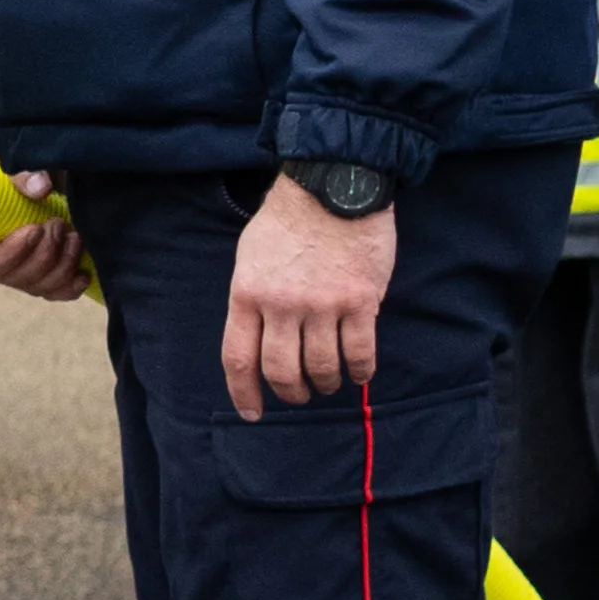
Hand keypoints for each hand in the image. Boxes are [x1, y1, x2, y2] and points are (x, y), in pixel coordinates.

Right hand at [0, 135, 90, 299]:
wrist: (19, 162)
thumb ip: (17, 169)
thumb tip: (41, 186)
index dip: (9, 254)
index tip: (33, 229)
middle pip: (12, 278)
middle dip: (43, 255)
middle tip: (59, 223)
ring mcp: (11, 268)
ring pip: (36, 287)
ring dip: (61, 264)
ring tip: (74, 235)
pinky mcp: (35, 272)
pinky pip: (53, 292)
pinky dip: (70, 284)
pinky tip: (83, 270)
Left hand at [224, 175, 393, 413]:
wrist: (333, 186)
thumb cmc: (288, 220)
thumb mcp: (250, 256)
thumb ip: (252, 297)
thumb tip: (259, 335)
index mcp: (247, 294)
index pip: (238, 357)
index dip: (244, 392)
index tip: (252, 412)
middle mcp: (281, 305)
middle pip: (281, 370)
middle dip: (291, 392)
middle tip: (300, 395)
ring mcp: (322, 305)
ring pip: (321, 367)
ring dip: (326, 383)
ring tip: (329, 382)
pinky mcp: (360, 301)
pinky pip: (359, 352)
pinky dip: (360, 371)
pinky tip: (360, 373)